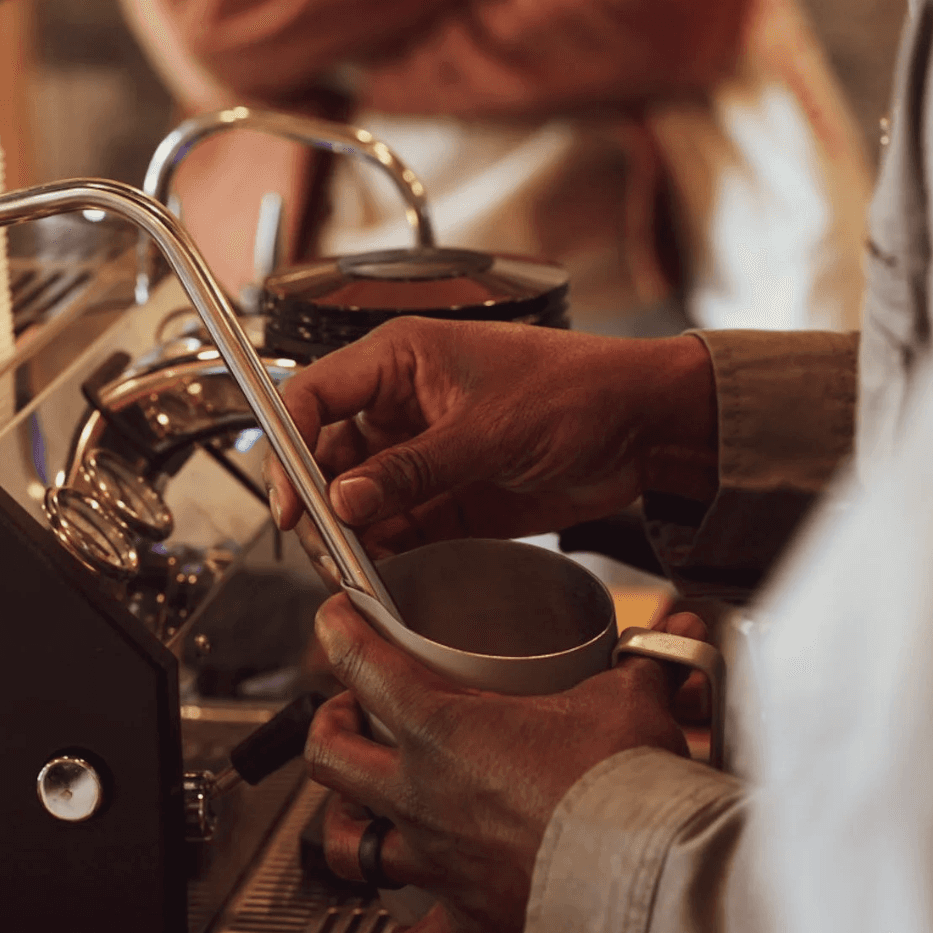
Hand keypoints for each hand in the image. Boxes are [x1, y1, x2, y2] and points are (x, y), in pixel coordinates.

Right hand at [265, 317, 715, 571]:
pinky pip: (399, 526)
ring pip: (359, 498)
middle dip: (319, 503)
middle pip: (327, 455)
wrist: (642, 427)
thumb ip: (413, 468)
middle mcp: (402, 406)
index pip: (313, 396)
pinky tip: (384, 572)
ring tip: (353, 569)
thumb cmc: (577, 390)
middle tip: (324, 548)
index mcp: (400, 361)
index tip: (293, 502)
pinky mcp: (448, 495)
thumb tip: (342, 499)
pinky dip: (387, 550)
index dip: (290, 447)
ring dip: (351, 535)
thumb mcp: (489, 429)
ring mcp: (424, 453)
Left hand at [304, 594, 707, 932]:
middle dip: (329, 725)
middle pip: (329, 754)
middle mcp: (423, 792)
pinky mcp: (467, 914)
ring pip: (350, 846)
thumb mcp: (626, 699)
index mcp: (444, 727)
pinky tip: (410, 922)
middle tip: (350, 711)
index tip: (334, 618)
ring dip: (348, 824)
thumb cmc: (622, 783)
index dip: (337, 630)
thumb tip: (669, 640)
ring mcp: (437, 858)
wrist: (645, 873)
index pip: (361, 663)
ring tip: (360, 808)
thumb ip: (636, 664)